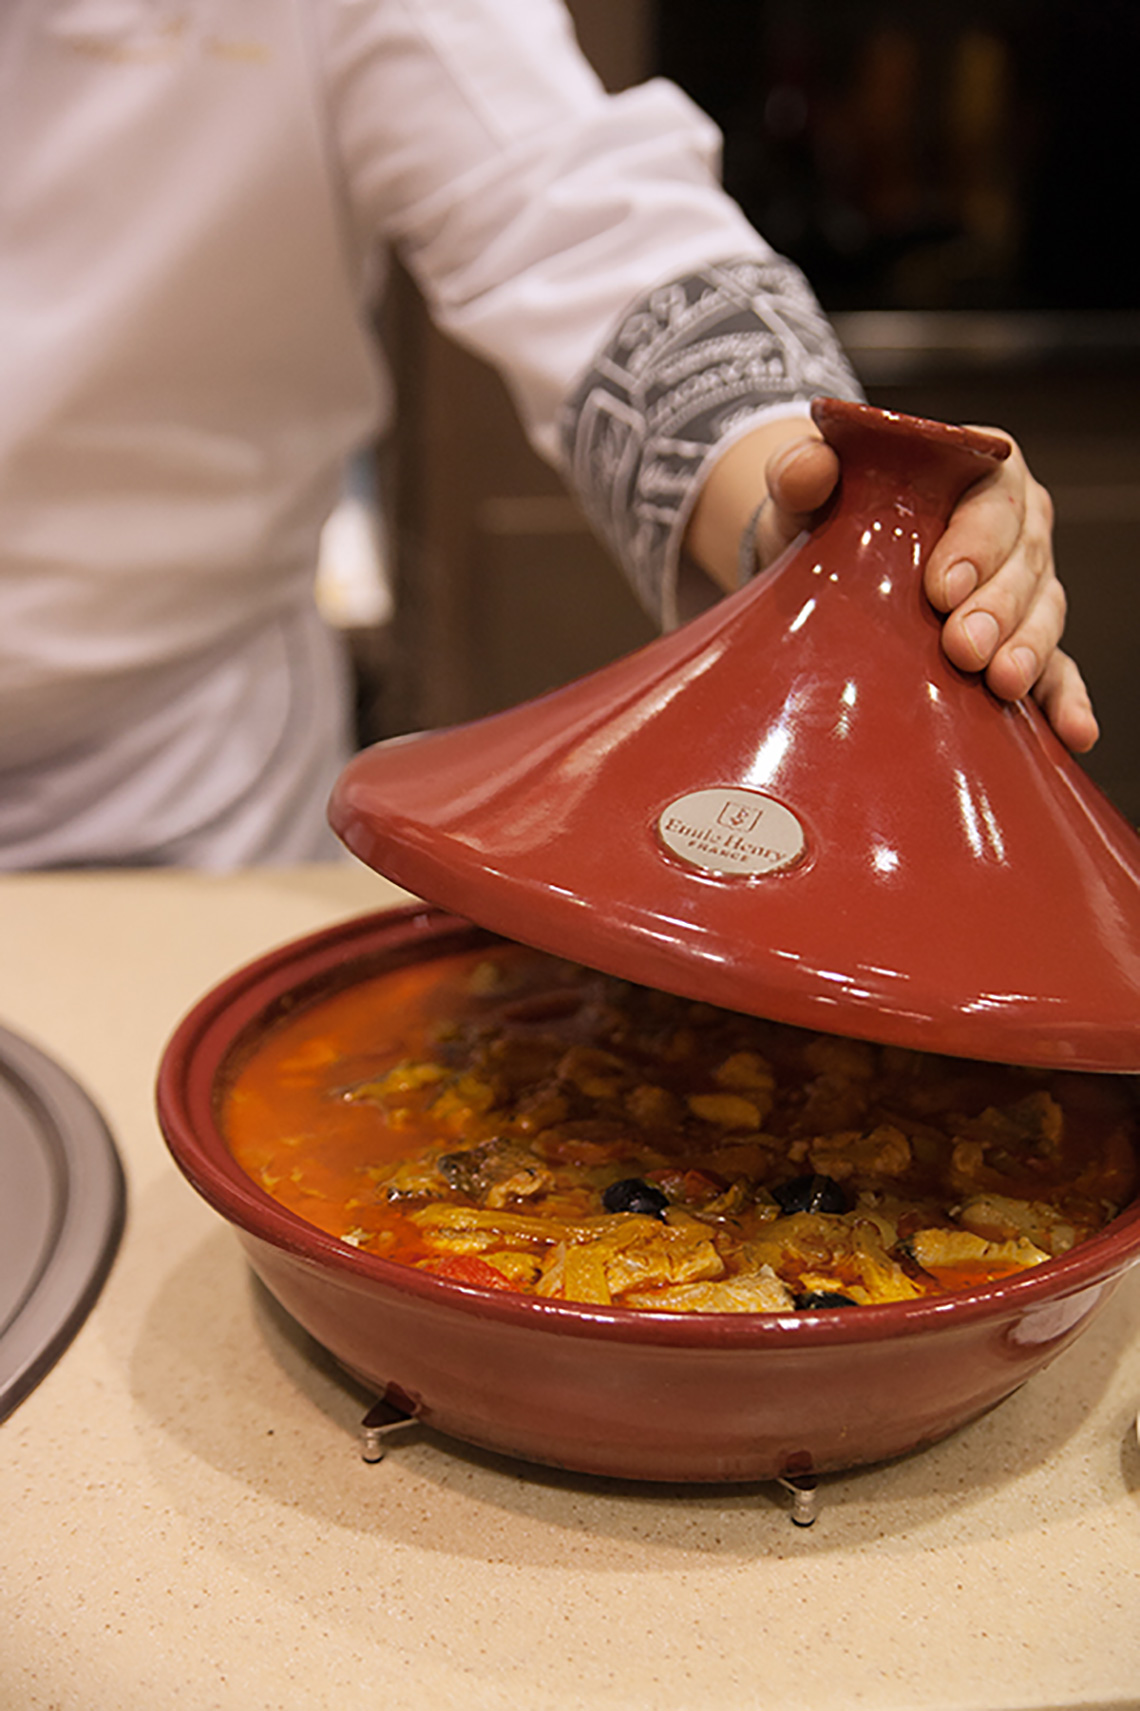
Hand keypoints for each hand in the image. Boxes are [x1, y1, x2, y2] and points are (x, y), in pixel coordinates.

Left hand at [686, 417, 1097, 752]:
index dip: (978, 540)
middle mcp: (1011, 528)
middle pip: (1025, 561)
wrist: (816, 569)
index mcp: (974, 474)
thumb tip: (807, 465)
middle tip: (964, 646)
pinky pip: (1055, 670)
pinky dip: (1064, 699)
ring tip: (1000, 683)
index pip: (994, 495)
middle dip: (998, 607)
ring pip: (1043, 613)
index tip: (942, 586)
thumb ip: (798, 472)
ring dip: (1026, 650)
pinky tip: (1070, 731)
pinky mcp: (1016, 643)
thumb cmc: (825, 517)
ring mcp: (1020, 589)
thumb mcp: (801, 492)